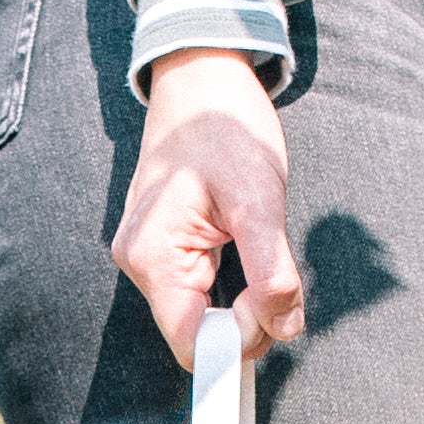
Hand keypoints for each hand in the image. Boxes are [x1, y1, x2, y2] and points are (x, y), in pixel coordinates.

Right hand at [110, 48, 303, 366]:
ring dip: (239, 299)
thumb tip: (284, 327)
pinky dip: (228, 284)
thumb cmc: (225, 125)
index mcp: (154, 256)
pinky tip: (239, 246)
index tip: (274, 304)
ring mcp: (145, 258)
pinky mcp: (158, 250)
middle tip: (276, 273)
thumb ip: (272, 271)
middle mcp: (139, 264)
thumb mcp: (260, 197)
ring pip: (200, 314)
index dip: (240, 339)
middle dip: (245, 318)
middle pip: (196, 334)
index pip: (192, 344)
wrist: (200, 79)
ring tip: (255, 244)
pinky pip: (196, 291)